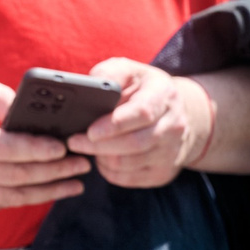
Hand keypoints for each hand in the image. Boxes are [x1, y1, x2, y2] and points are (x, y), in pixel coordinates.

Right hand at [0, 74, 90, 215]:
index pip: (8, 149)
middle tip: (82, 164)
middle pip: (18, 176)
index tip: (65, 146)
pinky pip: (0, 203)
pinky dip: (26, 197)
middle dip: (56, 171)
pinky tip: (46, 188)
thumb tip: (25, 111)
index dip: (40, 150)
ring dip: (49, 191)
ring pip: (14, 197)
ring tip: (75, 183)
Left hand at [65, 58, 212, 188]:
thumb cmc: (141, 89)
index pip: (142, 112)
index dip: (114, 125)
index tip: (90, 130)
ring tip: (86, 147)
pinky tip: (102, 158)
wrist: (175, 113)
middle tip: (74, 141)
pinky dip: (109, 171)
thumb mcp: (128, 71)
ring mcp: (172, 151)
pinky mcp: (163, 172)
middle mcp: (173, 124)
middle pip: (134, 143)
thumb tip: (90, 86)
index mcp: (163, 95)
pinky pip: (129, 178)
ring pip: (129, 163)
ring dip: (102, 158)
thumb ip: (110, 74)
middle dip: (98, 145)